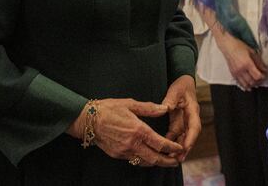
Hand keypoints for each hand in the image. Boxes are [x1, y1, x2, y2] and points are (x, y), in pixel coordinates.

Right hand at [67, 98, 181, 166]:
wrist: (87, 120)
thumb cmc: (109, 109)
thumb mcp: (130, 104)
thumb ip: (149, 108)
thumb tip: (165, 108)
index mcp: (138, 130)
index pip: (160, 144)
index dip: (172, 147)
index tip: (179, 148)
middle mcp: (132, 144)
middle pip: (154, 158)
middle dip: (168, 161)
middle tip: (177, 161)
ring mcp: (124, 151)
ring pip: (145, 162)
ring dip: (156, 162)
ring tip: (166, 160)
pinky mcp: (117, 155)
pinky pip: (134, 160)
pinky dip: (144, 160)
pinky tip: (149, 157)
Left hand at [162, 75, 200, 161]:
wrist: (184, 82)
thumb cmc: (181, 85)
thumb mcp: (176, 90)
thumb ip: (170, 98)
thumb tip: (165, 108)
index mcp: (193, 111)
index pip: (194, 127)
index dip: (191, 139)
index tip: (185, 148)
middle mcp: (191, 119)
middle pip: (190, 136)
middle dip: (185, 148)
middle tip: (178, 159)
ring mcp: (186, 122)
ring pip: (184, 138)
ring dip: (179, 148)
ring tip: (171, 159)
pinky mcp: (179, 123)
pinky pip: (177, 136)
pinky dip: (172, 143)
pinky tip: (165, 150)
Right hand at [218, 33, 266, 90]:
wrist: (228, 46)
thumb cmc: (239, 46)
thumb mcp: (252, 52)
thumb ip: (259, 62)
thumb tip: (264, 69)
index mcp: (247, 64)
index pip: (257, 76)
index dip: (263, 77)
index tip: (264, 75)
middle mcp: (241, 70)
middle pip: (252, 82)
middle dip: (258, 82)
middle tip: (261, 79)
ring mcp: (236, 73)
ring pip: (246, 84)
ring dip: (252, 85)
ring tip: (256, 83)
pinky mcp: (232, 74)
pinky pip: (239, 83)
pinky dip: (244, 85)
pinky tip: (248, 85)